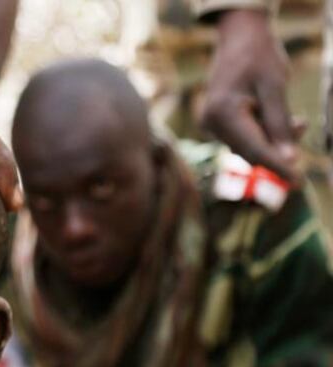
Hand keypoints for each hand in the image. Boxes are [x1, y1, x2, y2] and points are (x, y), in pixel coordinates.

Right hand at [201, 9, 299, 183]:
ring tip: (295, 119)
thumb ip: (280, 125)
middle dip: (277, 151)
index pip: (254, 149)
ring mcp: (210, 124)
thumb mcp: (276, 88)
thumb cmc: (259, 58)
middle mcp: (211, 122)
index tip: (298, 181)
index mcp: (223, 113)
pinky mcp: (215, 123)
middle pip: (249, 151)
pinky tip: (276, 117)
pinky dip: (262, 133)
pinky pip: (242, 137)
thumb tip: (289, 159)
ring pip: (247, 146)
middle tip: (302, 138)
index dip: (278, 166)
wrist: (238, 39)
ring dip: (272, 140)